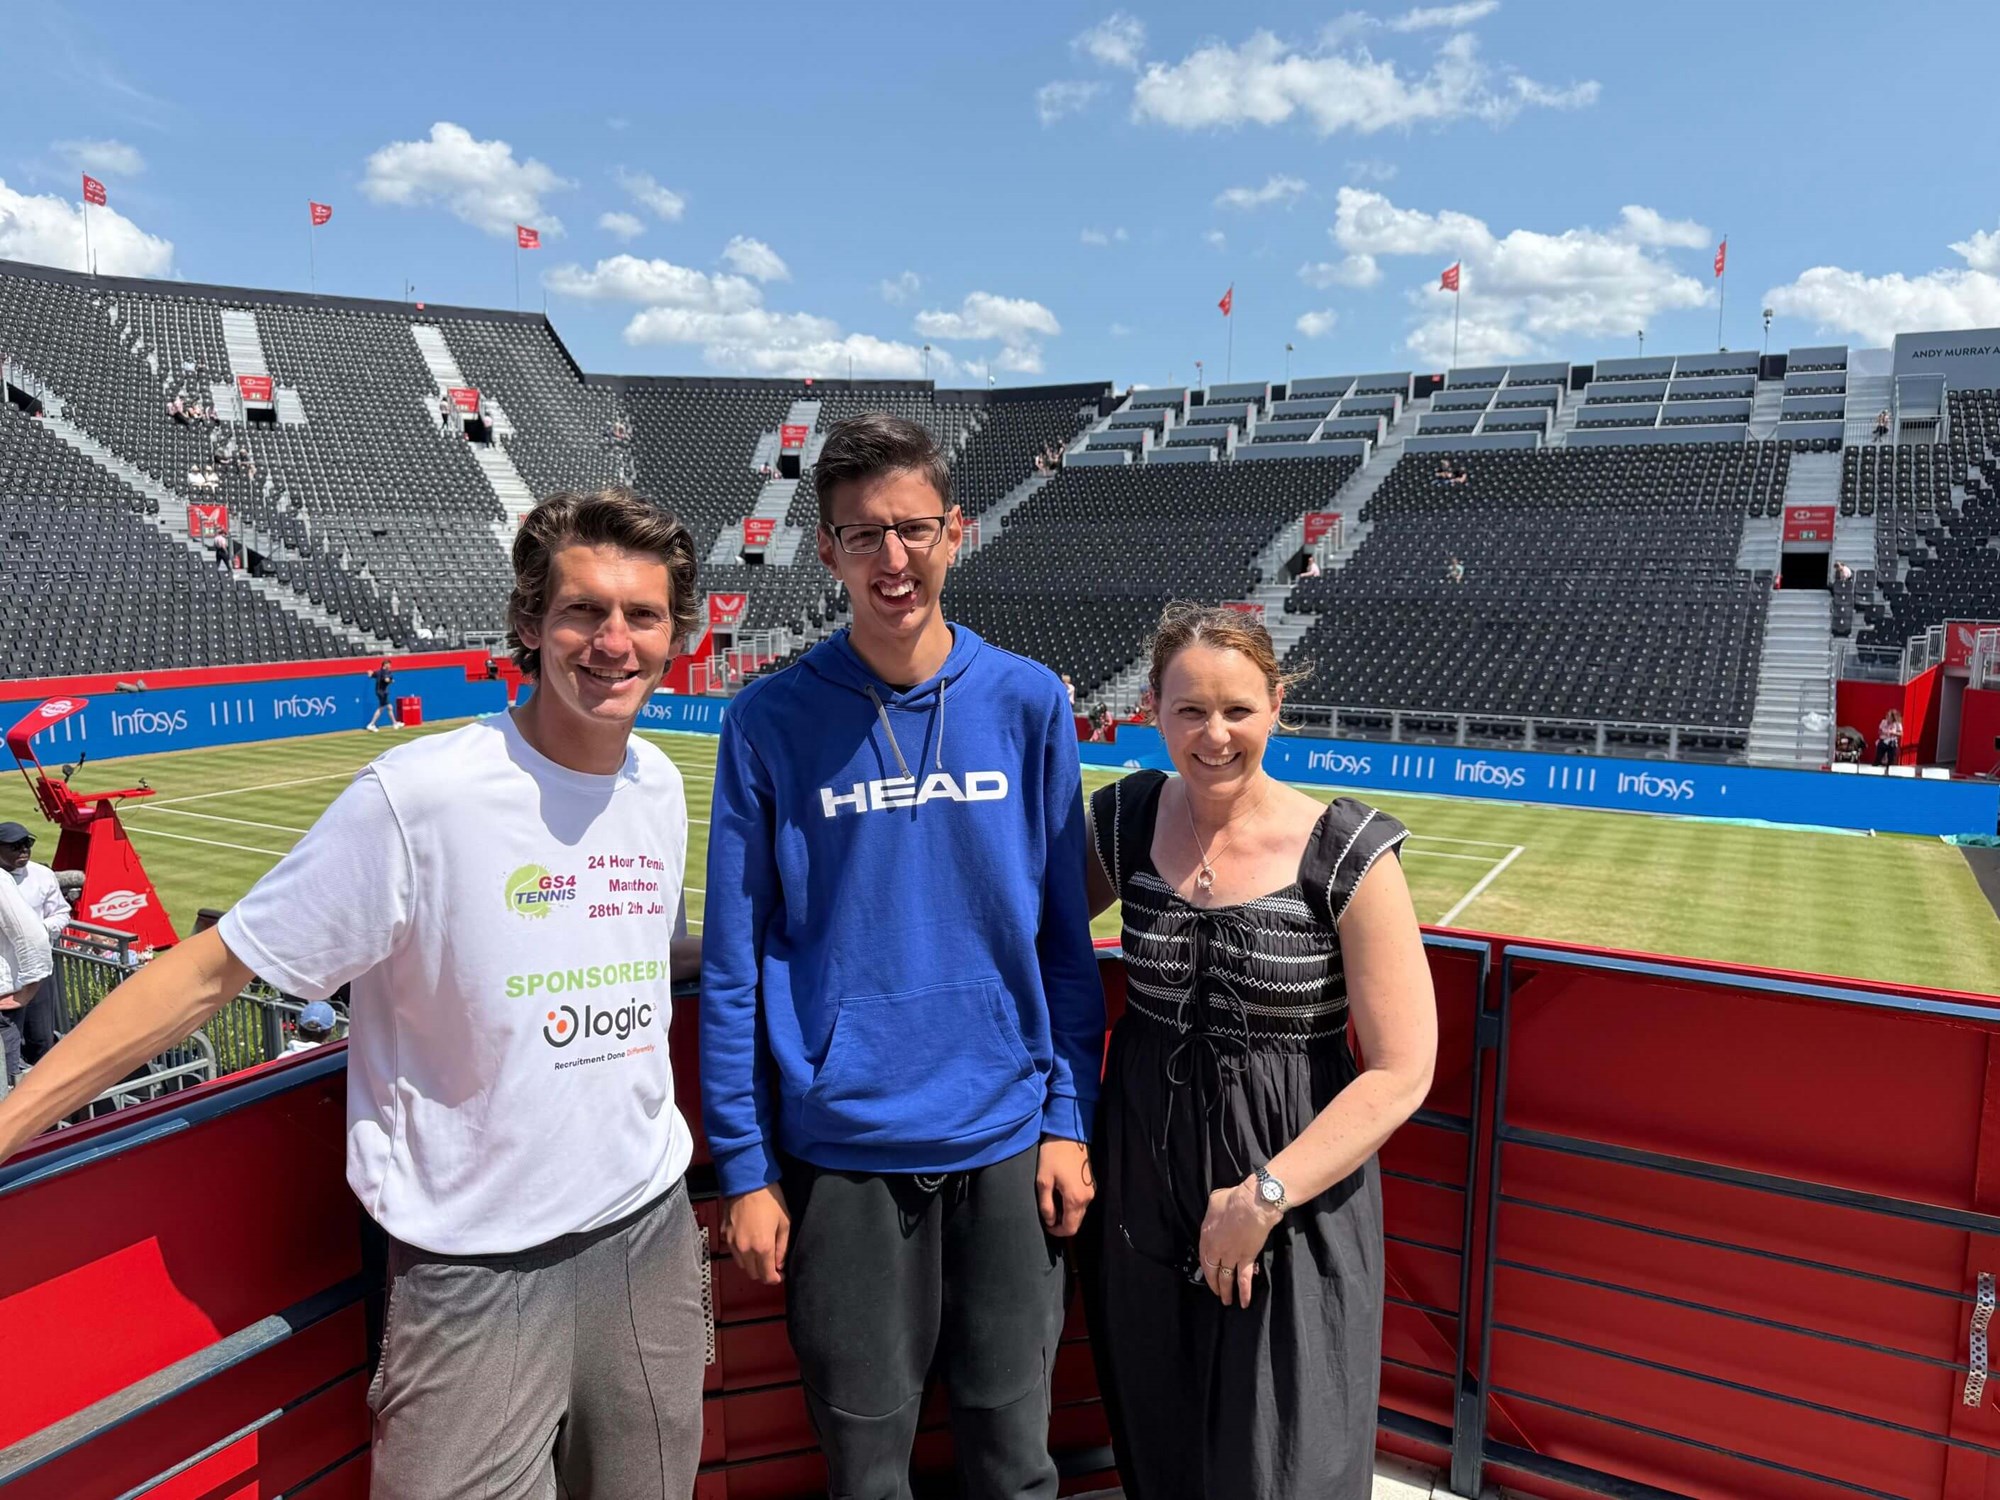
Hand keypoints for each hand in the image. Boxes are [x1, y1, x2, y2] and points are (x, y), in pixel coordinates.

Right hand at [723, 1183, 791, 1284]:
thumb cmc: (769, 1198)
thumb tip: (780, 1263)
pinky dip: (741, 1253)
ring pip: (742, 1265)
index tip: (780, 1276)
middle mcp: (745, 1249)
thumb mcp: (784, 1222)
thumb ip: (782, 1247)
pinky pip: (733, 1251)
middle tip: (772, 1266)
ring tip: (760, 1254)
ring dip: (751, 1264)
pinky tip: (748, 1243)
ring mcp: (733, 1242)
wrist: (747, 1181)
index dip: (775, 1279)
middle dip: (763, 1273)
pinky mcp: (725, 1234)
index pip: (767, 1276)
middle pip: (753, 1274)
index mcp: (762, 1247)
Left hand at [1035, 1136, 1093, 1237]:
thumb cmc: (1054, 1155)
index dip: (1058, 1232)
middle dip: (1062, 1223)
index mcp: (1075, 1199)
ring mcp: (1092, 1191)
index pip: (1070, 1228)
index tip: (1047, 1225)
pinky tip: (1061, 1194)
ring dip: (1067, 1214)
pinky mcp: (1092, 1184)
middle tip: (1048, 1214)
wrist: (1069, 1134)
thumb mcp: (1043, 1181)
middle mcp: (1088, 1198)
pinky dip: (1072, 1205)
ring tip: (1053, 1202)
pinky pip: (1083, 1203)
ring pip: (1080, 1213)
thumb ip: (1046, 1205)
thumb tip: (1050, 1221)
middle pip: (1077, 1222)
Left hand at [1198, 1178, 1281, 1307]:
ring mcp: (1230, 1255)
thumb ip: (1213, 1213)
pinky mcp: (1246, 1258)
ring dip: (1225, 1291)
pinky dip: (1244, 1292)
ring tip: (1226, 1300)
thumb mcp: (1215, 1200)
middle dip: (1213, 1283)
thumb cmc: (1234, 1198)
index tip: (1208, 1274)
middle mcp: (1215, 1249)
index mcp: (1206, 1235)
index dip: (1206, 1267)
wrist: (1252, 1203)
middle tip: (1216, 1292)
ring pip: (1225, 1278)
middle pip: (1212, 1271)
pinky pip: (1244, 1279)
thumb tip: (1216, 1213)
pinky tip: (1244, 1302)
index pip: (1203, 1256)